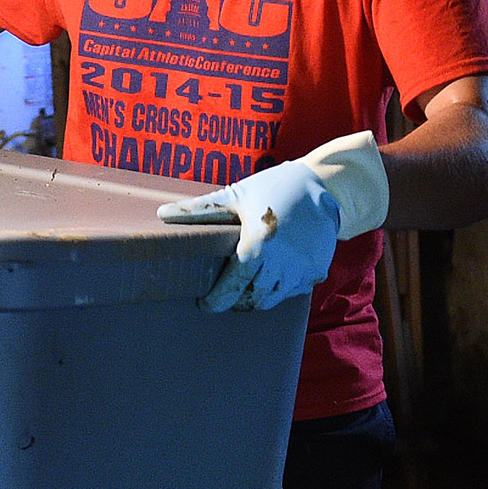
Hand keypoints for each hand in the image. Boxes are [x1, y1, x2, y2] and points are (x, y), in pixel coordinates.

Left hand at [155, 131, 388, 312]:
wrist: (325, 186)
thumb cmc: (274, 187)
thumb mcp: (235, 195)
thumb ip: (199, 210)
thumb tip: (162, 214)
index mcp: (257, 247)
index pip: (230, 290)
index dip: (215, 302)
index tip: (204, 303)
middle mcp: (281, 266)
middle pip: (251, 301)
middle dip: (235, 302)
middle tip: (224, 293)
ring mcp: (301, 272)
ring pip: (271, 300)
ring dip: (256, 297)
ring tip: (246, 285)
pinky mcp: (316, 273)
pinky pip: (292, 291)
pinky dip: (279, 287)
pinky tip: (272, 272)